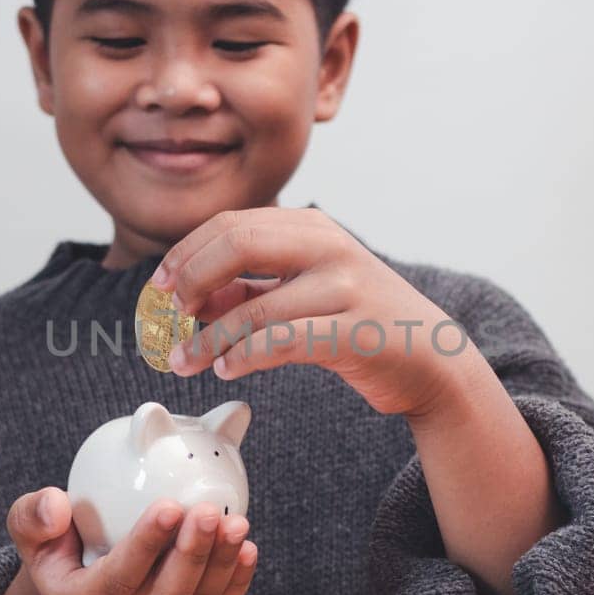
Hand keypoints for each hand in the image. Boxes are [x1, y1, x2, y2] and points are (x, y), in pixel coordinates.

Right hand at [5, 487, 256, 594]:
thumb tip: (56, 506)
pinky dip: (236, 580)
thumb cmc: (55, 542)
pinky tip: (247, 548)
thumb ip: (32, 515)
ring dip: (220, 563)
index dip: (145, 546)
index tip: (169, 506)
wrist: (77, 575)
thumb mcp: (29, 528)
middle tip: (208, 512)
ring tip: (237, 524)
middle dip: (191, 554)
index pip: (116, 579)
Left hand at [149, 206, 471, 417]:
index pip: (233, 224)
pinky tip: (226, 369)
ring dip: (208, 338)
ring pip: (255, 306)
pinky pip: (282, 342)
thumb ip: (252, 287)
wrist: (433, 360)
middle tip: (169, 315)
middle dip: (192, 280)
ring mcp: (346, 287)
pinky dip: (244, 356)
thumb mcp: (305, 292)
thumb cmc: (361, 325)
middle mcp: (329, 247)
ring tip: (186, 361)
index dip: (187, 253)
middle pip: (239, 244)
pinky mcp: (355, 332)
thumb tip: (191, 296)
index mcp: (313, 228)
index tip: (160, 286)